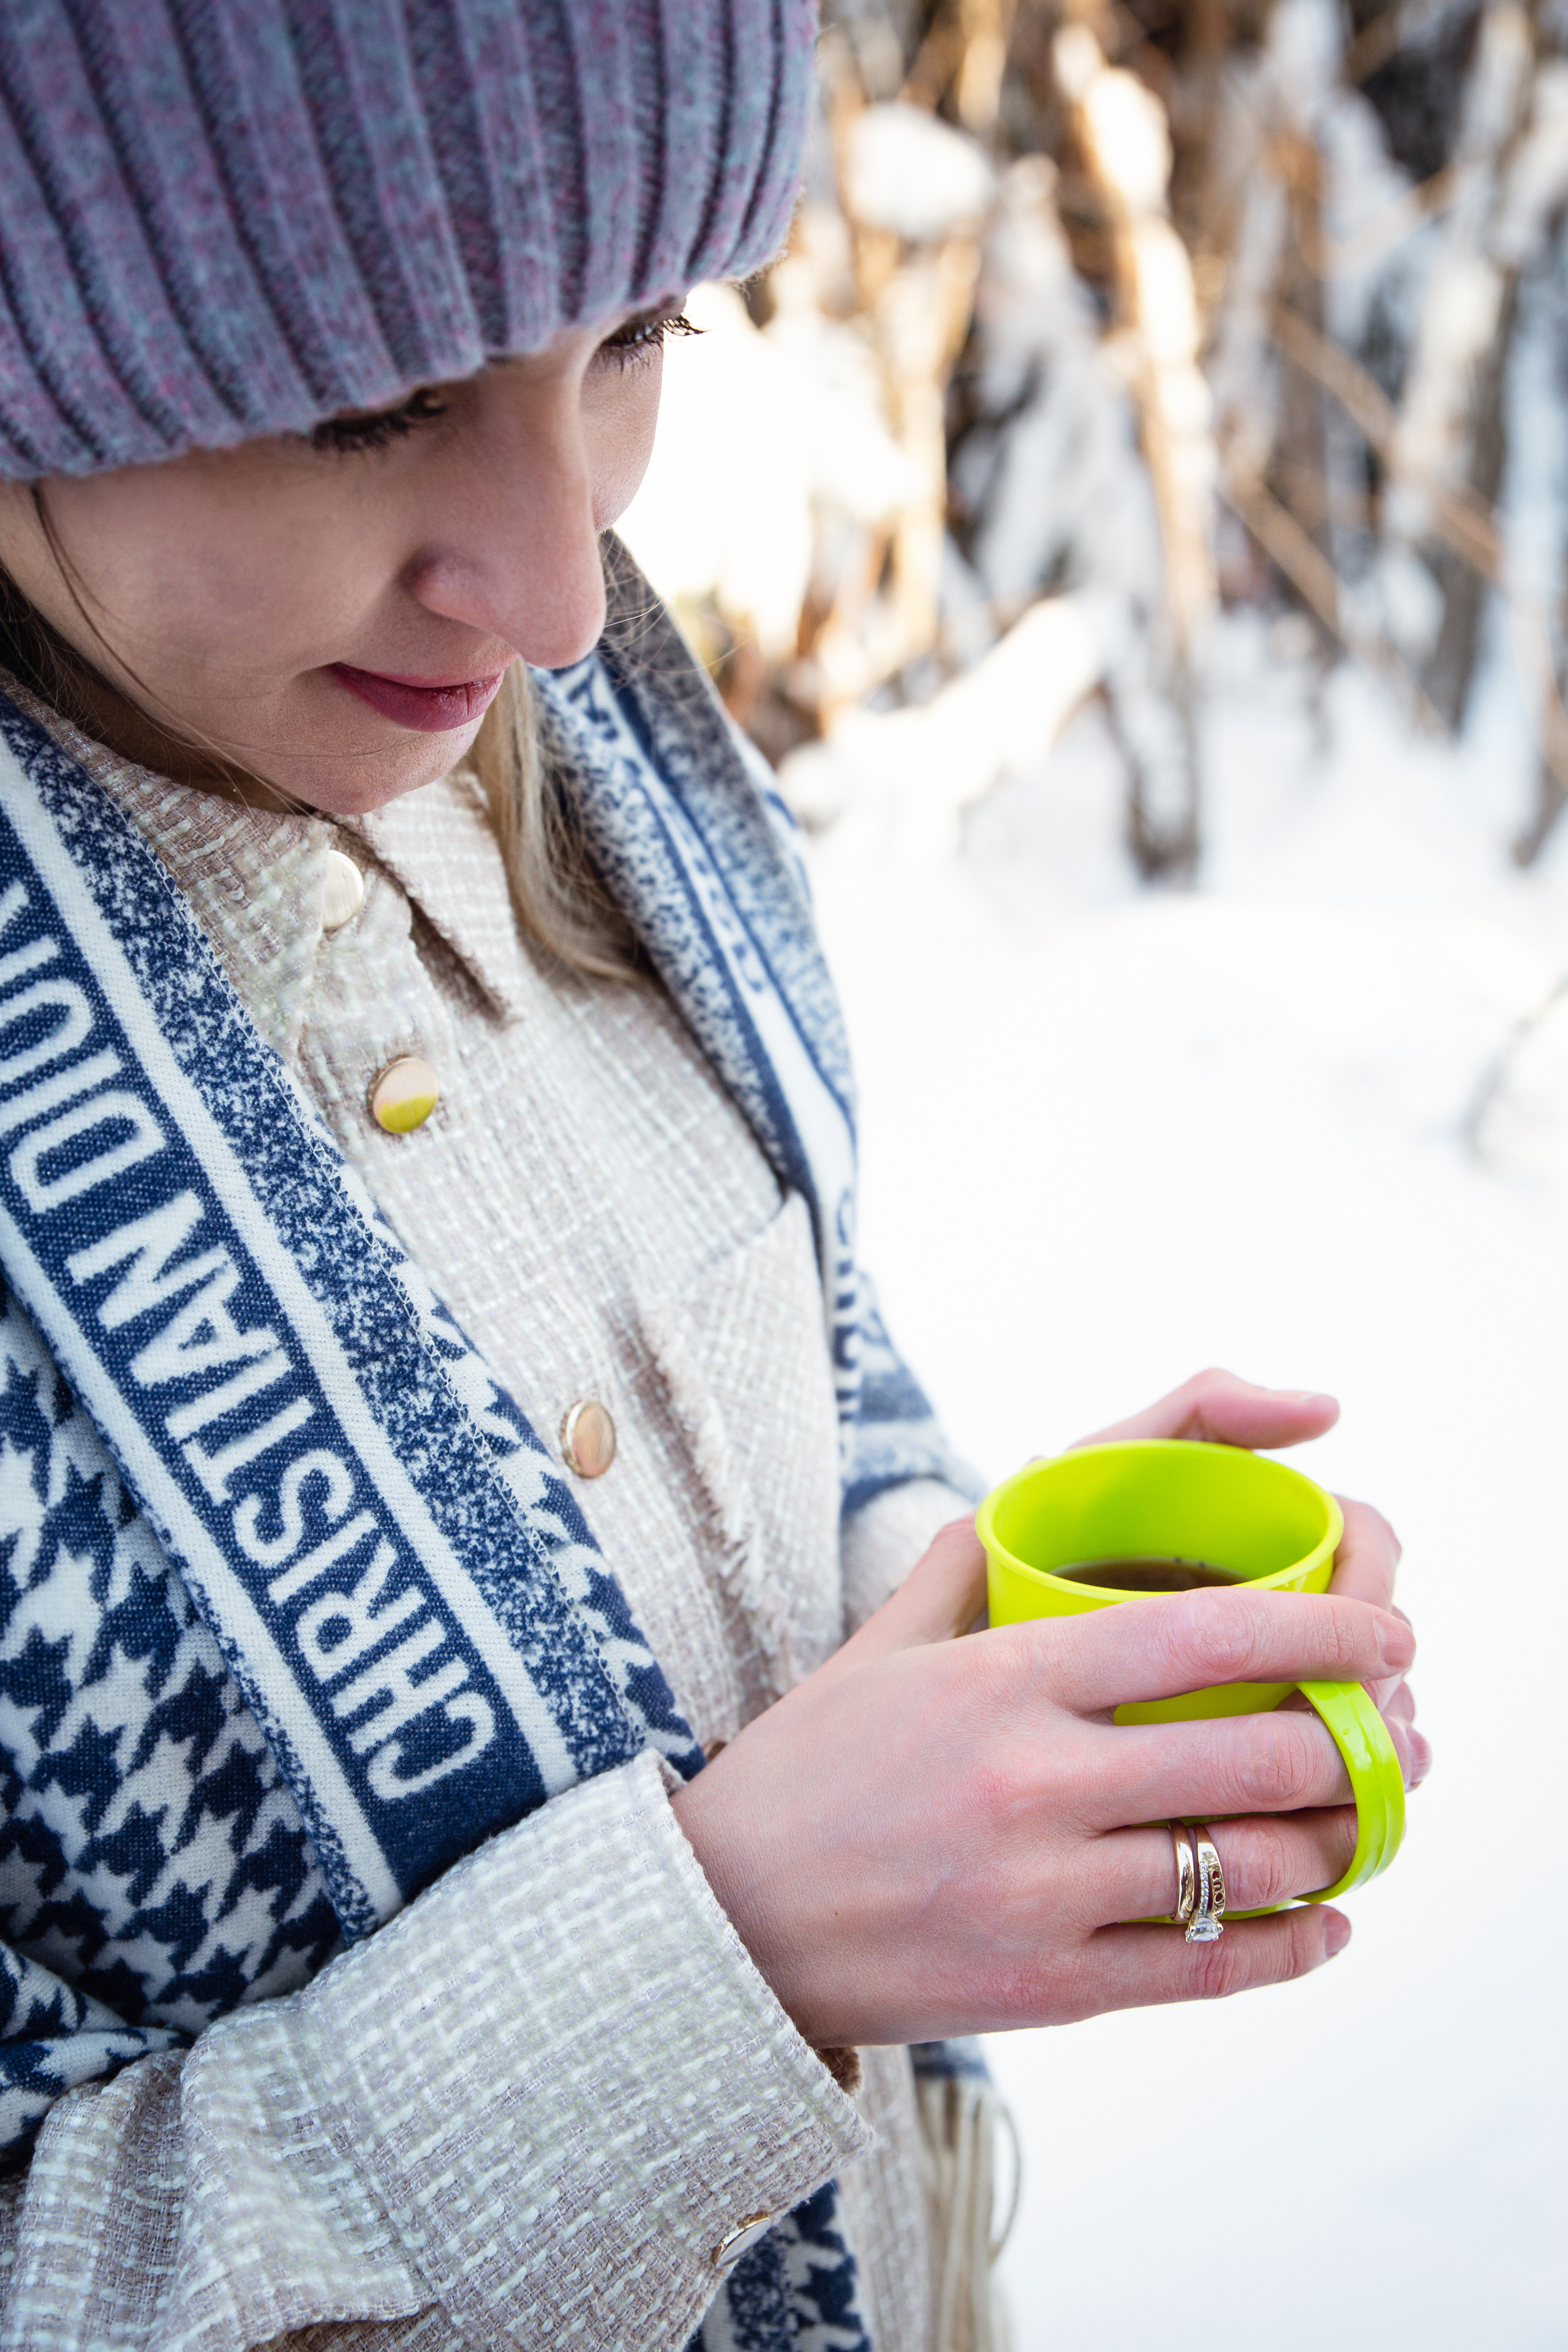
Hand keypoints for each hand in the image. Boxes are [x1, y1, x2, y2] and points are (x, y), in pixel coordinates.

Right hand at [671, 1368, 1425, 2048]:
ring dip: (1338, 1843)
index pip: (1205, 1634)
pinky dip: (1293, 1946)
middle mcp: (1032, 1780)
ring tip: (1366, 1819)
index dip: (1323, 1632)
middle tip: (1396, 1732)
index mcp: (1002, 1677)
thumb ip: (976, 1555)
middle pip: (1255, 1756)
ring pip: (1249, 1866)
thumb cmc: (808, 1766)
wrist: (719, 1920)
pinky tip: (1325, 1921)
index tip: (1383, 1635)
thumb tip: (1058, 1481)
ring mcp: (1042, 1892)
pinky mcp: (1047, 1990)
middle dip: (1358, 1743)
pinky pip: (1210, 1969)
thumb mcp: (883, 1640)